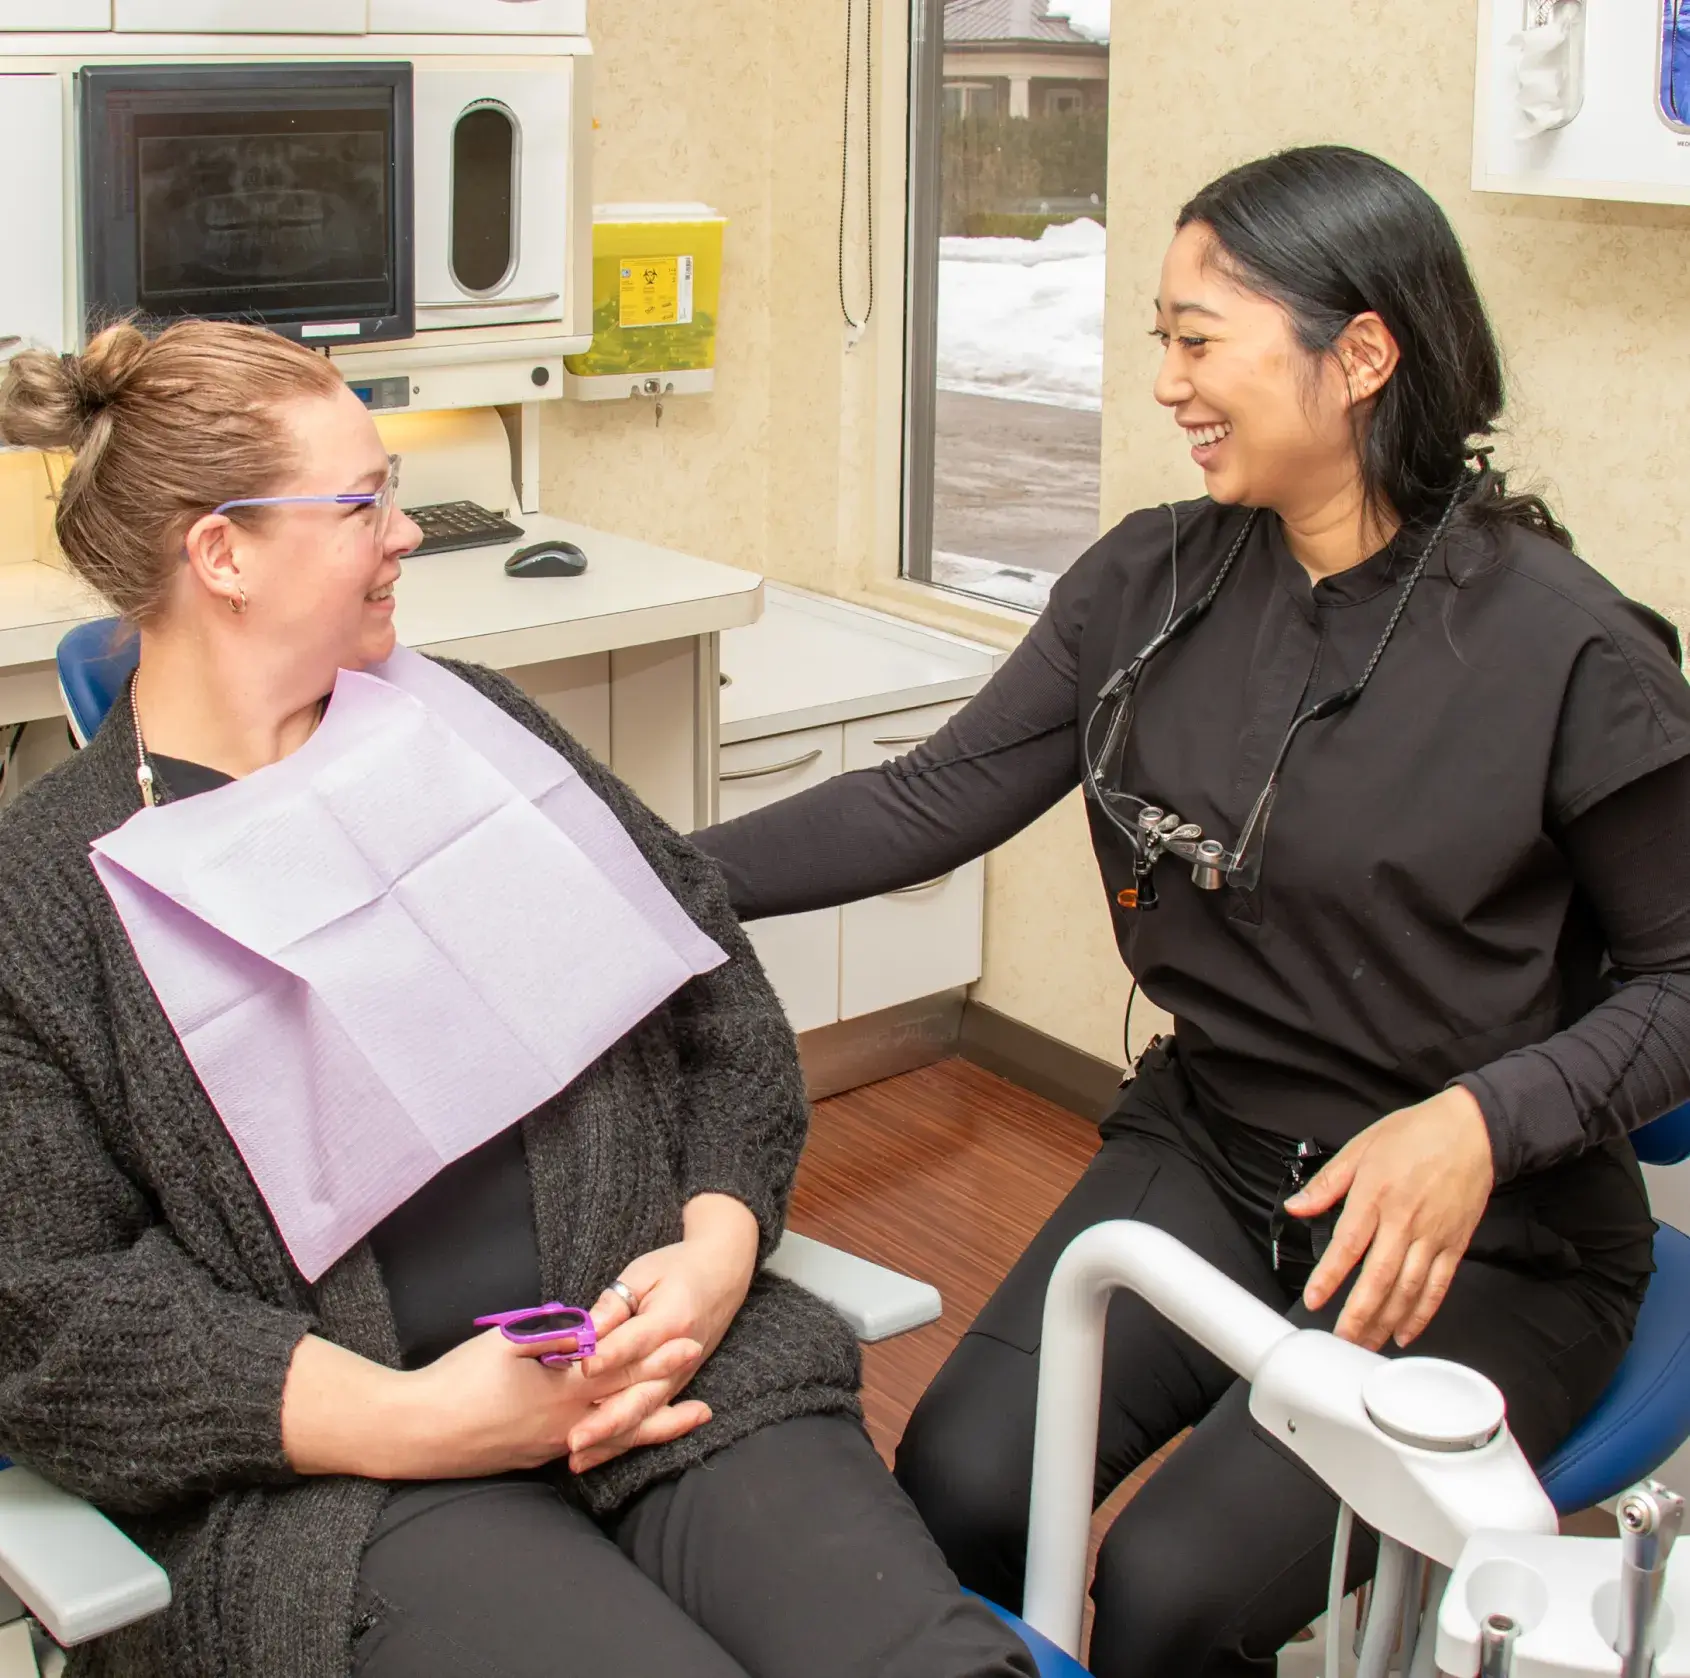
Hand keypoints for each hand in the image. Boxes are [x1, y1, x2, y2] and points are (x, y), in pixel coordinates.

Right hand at [392, 1322, 706, 1479]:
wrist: (419, 1431)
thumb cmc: (458, 1379)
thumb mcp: (507, 1343)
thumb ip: (552, 1333)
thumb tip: (588, 1323)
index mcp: (559, 1387)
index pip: (620, 1366)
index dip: (656, 1352)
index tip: (688, 1337)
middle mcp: (566, 1420)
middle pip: (629, 1400)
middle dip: (668, 1383)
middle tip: (701, 1364)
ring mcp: (554, 1443)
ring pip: (618, 1432)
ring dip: (657, 1421)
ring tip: (693, 1415)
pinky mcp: (539, 1457)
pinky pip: (592, 1447)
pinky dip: (620, 1440)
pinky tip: (631, 1436)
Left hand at [566, 1194, 759, 1472]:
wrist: (723, 1275)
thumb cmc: (677, 1269)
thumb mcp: (643, 1272)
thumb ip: (615, 1303)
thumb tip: (585, 1330)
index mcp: (672, 1319)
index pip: (637, 1342)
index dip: (609, 1355)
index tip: (582, 1368)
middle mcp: (680, 1356)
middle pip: (642, 1393)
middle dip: (607, 1419)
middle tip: (574, 1439)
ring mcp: (679, 1377)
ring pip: (644, 1415)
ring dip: (611, 1439)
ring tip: (578, 1458)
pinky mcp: (674, 1387)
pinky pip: (649, 1419)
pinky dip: (623, 1440)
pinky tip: (594, 1456)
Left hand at [1286, 1087, 1493, 1350]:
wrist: (1472, 1131)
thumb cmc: (1415, 1134)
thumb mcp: (1361, 1147)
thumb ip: (1327, 1183)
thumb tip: (1296, 1206)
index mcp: (1376, 1195)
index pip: (1348, 1244)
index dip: (1330, 1276)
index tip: (1315, 1300)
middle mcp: (1404, 1221)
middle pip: (1379, 1278)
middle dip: (1359, 1314)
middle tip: (1342, 1339)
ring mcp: (1433, 1236)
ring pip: (1407, 1289)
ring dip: (1386, 1321)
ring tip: (1367, 1344)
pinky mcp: (1455, 1245)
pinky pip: (1437, 1286)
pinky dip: (1422, 1314)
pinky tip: (1405, 1332)